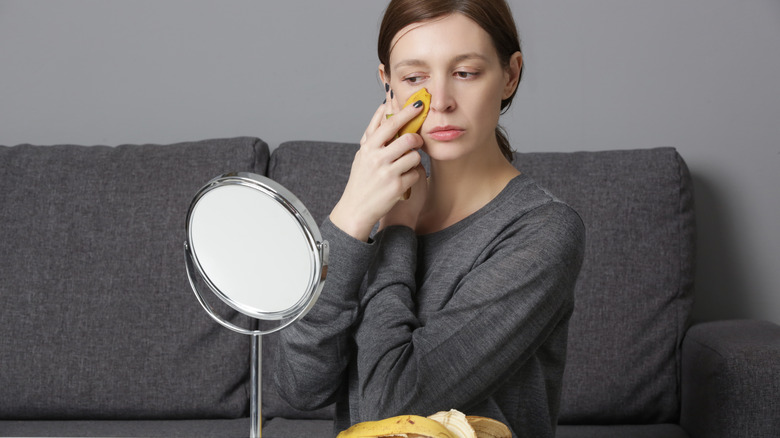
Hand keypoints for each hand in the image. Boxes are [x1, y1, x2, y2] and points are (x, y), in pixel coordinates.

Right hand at [330, 85, 424, 241]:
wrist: (357, 209)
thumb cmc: (361, 179)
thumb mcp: (362, 154)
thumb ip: (374, 132)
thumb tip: (384, 107)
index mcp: (368, 148)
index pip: (390, 124)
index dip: (406, 112)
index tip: (418, 105)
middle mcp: (377, 159)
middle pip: (408, 139)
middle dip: (416, 139)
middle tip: (416, 141)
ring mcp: (387, 173)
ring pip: (415, 156)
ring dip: (415, 159)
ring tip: (407, 163)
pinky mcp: (397, 187)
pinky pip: (416, 173)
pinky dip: (413, 175)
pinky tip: (405, 179)